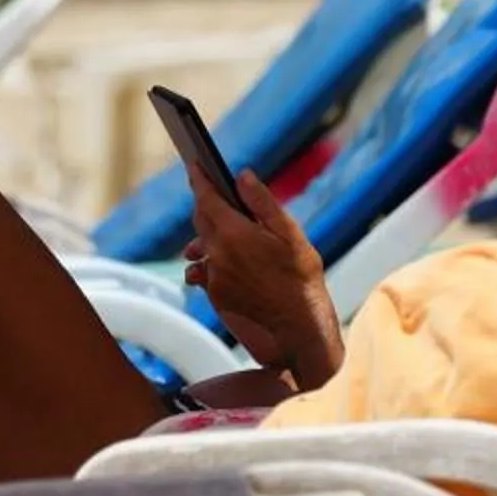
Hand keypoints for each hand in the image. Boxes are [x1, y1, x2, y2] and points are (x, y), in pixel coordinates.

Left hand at [184, 172, 340, 384]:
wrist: (298, 331)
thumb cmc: (301, 281)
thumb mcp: (291, 235)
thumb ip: (263, 203)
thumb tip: (243, 176)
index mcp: (235, 233)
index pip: (206, 197)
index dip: (199, 178)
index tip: (194, 164)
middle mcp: (217, 254)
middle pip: (201, 220)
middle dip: (207, 205)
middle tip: (219, 197)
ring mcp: (214, 277)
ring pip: (201, 248)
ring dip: (208, 237)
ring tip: (227, 236)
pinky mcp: (214, 297)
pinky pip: (203, 272)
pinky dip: (211, 264)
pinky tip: (228, 266)